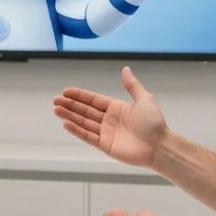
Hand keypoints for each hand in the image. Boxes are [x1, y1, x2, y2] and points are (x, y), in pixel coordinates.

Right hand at [53, 67, 170, 168]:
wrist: (160, 146)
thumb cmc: (154, 123)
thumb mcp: (144, 99)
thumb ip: (132, 85)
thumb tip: (125, 69)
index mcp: (117, 108)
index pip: (93, 100)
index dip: (80, 96)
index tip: (66, 91)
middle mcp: (109, 120)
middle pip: (85, 111)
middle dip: (70, 105)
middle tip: (55, 100)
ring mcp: (106, 134)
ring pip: (83, 123)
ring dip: (70, 116)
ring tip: (56, 110)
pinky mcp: (105, 146)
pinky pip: (88, 137)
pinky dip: (76, 130)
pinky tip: (66, 123)